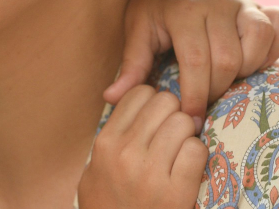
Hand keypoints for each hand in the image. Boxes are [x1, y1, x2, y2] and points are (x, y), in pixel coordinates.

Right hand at [78, 85, 206, 208]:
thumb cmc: (107, 207)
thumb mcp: (94, 170)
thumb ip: (109, 138)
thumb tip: (124, 104)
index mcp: (105, 143)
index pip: (138, 94)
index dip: (153, 101)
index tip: (156, 116)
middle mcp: (126, 152)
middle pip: (164, 102)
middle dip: (173, 114)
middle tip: (173, 132)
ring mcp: (151, 173)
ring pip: (183, 122)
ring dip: (187, 134)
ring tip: (181, 149)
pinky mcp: (176, 193)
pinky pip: (196, 150)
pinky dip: (198, 155)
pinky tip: (190, 167)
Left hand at [106, 0, 278, 126]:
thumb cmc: (151, 3)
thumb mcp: (136, 28)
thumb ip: (131, 65)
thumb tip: (110, 97)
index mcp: (182, 10)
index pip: (195, 61)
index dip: (195, 94)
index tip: (190, 116)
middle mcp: (215, 3)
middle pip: (226, 61)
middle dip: (215, 89)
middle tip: (201, 100)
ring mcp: (238, 2)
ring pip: (254, 48)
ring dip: (241, 74)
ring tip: (219, 81)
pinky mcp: (254, 5)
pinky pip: (269, 36)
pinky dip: (260, 57)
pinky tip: (240, 67)